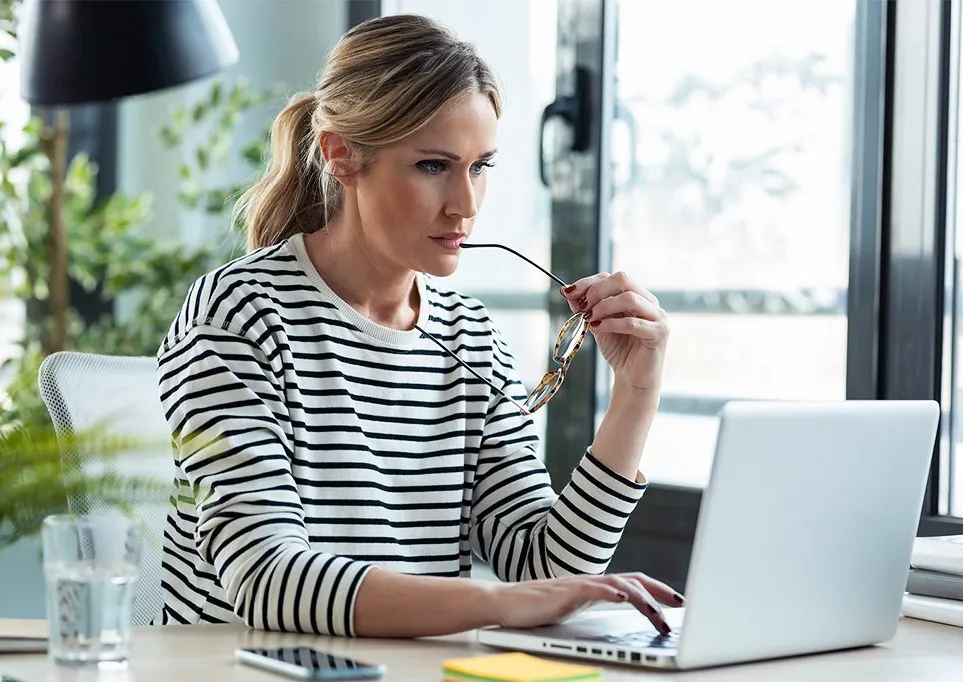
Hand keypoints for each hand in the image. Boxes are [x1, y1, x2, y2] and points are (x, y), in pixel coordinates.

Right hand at [491, 573, 683, 634]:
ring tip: (659, 615)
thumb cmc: (536, 609)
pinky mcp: (566, 593)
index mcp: (594, 586)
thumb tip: (616, 611)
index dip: (657, 590)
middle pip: (634, 580)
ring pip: (620, 585)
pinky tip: (624, 597)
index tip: (678, 601)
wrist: (505, 603)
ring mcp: (579, 585)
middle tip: (682, 604)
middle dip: (661, 591)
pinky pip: (594, 589)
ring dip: (644, 600)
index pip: (633, 583)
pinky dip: (611, 591)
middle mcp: (591, 581)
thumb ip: (593, 606)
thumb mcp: (573, 609)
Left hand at [561, 272, 667, 394]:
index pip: (612, 277)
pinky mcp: (659, 333)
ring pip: (629, 298)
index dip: (589, 282)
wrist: (632, 378)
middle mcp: (650, 302)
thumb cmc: (618, 350)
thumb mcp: (597, 323)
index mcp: (637, 295)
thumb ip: (586, 307)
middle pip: (623, 279)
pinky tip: (597, 328)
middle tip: (583, 307)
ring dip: (603, 306)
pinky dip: (611, 323)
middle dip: (596, 291)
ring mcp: (657, 316)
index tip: (569, 292)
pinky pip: (633, 323)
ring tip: (589, 319)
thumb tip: (567, 290)